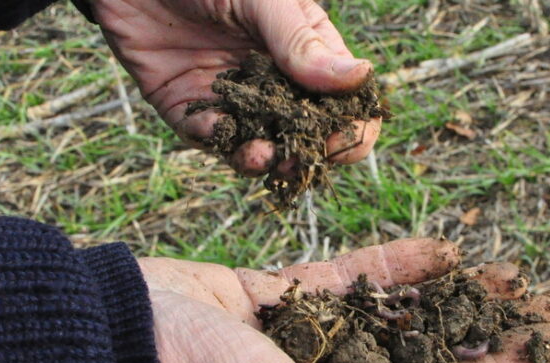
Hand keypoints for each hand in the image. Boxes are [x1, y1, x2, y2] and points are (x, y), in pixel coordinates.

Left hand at [91, 0, 381, 175]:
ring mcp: (233, 97)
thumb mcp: (264, 2)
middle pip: (304, 133)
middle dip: (304, 153)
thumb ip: (303, 43)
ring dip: (263, 159)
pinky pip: (209, 137)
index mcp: (308, 51)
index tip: (340, 137)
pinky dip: (219, 143)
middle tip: (297, 159)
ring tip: (262, 158)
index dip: (350, 126)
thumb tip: (360, 78)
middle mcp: (275, 80)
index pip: (345, 101)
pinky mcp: (190, 107)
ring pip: (258, 144)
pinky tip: (226, 138)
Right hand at [137, 239, 549, 362]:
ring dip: (450, 297)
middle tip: (534, 304)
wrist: (122, 332)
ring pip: (398, 318)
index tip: (540, 345)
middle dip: (482, 334)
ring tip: (501, 273)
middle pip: (426, 360)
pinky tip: (444, 250)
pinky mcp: (285, 299)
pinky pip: (353, 282)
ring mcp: (309, 342)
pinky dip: (397, 268)